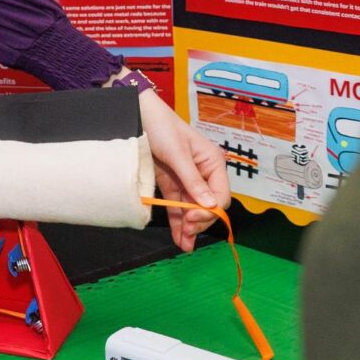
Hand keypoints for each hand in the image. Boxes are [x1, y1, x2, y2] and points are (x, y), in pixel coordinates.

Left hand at [137, 90, 229, 251]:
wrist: (138, 114)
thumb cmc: (161, 127)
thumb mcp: (178, 154)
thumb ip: (192, 180)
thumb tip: (209, 205)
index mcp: (213, 163)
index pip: (220, 196)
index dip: (210, 212)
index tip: (193, 219)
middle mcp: (204, 173)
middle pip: (207, 206)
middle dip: (199, 222)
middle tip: (186, 233)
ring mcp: (187, 180)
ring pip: (192, 209)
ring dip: (189, 228)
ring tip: (183, 245)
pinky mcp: (171, 183)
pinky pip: (178, 205)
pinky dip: (178, 221)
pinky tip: (179, 236)